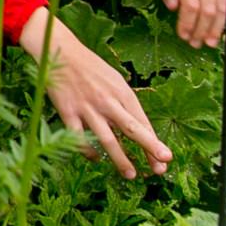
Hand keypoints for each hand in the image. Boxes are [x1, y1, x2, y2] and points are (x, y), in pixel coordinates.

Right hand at [18, 8, 172, 178]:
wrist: (59, 50)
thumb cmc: (90, 67)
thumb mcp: (114, 80)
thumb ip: (125, 103)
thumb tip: (139, 128)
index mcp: (122, 92)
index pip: (143, 122)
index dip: (155, 142)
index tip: (166, 159)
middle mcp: (107, 101)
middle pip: (131, 129)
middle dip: (149, 149)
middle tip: (161, 169)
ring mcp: (87, 107)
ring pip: (107, 138)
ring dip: (120, 159)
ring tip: (130, 175)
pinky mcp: (67, 111)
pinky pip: (80, 137)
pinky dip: (89, 150)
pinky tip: (96, 158)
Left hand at [148, 0, 225, 47]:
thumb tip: (173, 7)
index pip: (190, 5)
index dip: (187, 24)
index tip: (183, 36)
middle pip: (208, 10)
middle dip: (201, 31)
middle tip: (193, 44)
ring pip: (222, 8)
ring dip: (216, 29)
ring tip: (207, 42)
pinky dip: (225, 17)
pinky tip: (218, 28)